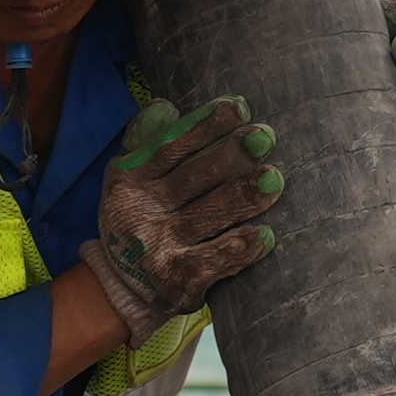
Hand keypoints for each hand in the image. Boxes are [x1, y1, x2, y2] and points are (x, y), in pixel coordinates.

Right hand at [79, 95, 279, 346]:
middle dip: (229, 156)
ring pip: (205, 218)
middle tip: (265, 137)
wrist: (121, 290)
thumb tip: (165, 105)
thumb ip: (147, 141)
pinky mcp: (175, 283)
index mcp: (129, 179)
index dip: (204, 126)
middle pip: (190, 178)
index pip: (169, 147)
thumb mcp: (132, 178)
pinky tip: (265, 236)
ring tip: (273, 179)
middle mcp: (138, 212)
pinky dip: (238, 250)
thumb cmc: (142, 218)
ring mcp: (156, 248)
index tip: (240, 108)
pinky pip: (210, 263)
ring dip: (241, 198)